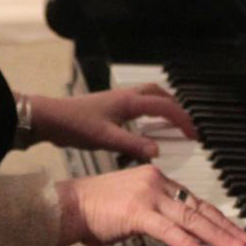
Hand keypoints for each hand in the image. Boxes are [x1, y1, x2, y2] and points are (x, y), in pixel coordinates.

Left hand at [25, 85, 197, 159]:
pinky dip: (149, 109)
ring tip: (173, 121)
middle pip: (160, 94)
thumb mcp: (106, 139)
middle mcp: (126, 96)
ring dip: (164, 105)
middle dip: (177, 108)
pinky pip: (138, 103)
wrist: (51, 118)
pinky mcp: (110, 106)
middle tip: (187, 125)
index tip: (194, 134)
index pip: (165, 107)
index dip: (183, 120)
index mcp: (130, 102)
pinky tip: (145, 124)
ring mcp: (118, 100)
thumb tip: (157, 151)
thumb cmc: (75, 125)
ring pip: (148, 95)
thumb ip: (133, 145)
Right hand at [53, 164, 245, 245]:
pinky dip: (190, 244)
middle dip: (225, 227)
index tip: (233, 229)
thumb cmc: (94, 208)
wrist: (69, 205)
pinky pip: (171, 231)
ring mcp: (148, 196)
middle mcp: (156, 182)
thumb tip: (174, 228)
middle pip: (198, 207)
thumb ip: (154, 212)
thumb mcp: (131, 204)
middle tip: (245, 240)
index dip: (216, 217)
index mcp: (156, 178)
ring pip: (190, 218)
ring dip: (216, 236)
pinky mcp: (138, 213)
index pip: (194, 200)